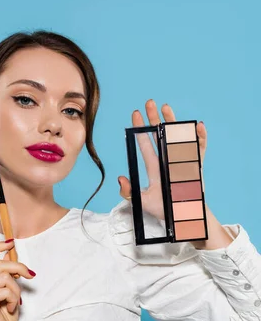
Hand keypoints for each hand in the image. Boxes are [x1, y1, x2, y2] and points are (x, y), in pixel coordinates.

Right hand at [0, 240, 35, 320]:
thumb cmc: (4, 317)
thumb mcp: (8, 292)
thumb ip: (6, 275)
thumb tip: (10, 257)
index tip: (11, 243)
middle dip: (19, 267)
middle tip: (31, 275)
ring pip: (5, 277)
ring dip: (16, 290)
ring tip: (14, 302)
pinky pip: (6, 290)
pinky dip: (13, 299)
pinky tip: (10, 309)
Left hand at [118, 100, 206, 220]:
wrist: (181, 218)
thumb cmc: (162, 209)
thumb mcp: (141, 202)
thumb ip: (129, 192)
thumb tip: (120, 178)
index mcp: (154, 167)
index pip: (145, 145)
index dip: (139, 130)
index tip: (134, 115)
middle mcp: (167, 160)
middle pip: (160, 135)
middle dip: (154, 119)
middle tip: (149, 102)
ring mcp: (181, 161)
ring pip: (177, 137)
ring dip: (173, 122)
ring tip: (166, 108)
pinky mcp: (196, 166)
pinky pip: (199, 149)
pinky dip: (200, 138)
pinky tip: (198, 126)